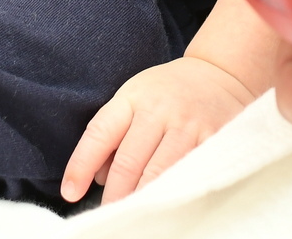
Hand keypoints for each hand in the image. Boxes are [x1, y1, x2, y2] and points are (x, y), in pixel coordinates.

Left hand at [61, 56, 255, 203]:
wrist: (221, 73)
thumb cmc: (167, 92)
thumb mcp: (134, 98)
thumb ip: (112, 135)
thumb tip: (98, 179)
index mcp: (133, 98)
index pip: (100, 133)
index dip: (81, 166)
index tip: (70, 193)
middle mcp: (160, 109)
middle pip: (129, 162)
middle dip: (115, 195)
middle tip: (107, 216)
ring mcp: (188, 124)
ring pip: (159, 173)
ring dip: (142, 198)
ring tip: (132, 215)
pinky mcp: (214, 137)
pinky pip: (190, 173)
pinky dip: (175, 191)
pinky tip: (166, 202)